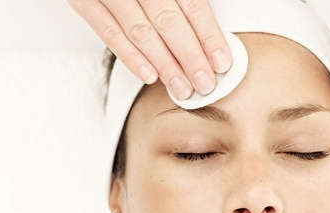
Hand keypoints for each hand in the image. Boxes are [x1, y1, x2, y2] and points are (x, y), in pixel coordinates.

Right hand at [67, 0, 231, 99]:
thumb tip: (208, 27)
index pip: (193, 6)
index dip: (209, 37)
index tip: (221, 62)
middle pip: (169, 22)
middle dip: (191, 58)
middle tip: (204, 84)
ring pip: (141, 31)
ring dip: (165, 65)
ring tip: (181, 88)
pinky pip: (108, 31)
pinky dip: (130, 56)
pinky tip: (148, 75)